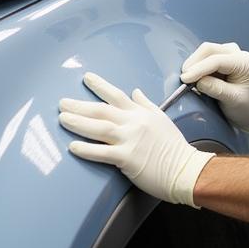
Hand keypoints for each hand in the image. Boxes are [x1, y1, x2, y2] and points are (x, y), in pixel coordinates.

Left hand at [59, 73, 214, 206]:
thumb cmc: (175, 147)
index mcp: (141, 114)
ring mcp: (130, 140)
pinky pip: (102, 153)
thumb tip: (135, 91)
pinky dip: (86, 149)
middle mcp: (133, 123)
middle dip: (79, 105)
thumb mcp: (162, 119)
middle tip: (62, 102)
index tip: (86, 78)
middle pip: (101, 110)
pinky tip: (73, 146)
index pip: (117, 95)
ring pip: (99, 128)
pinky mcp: (127, 158)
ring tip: (62, 118)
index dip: (100, 85)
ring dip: (78, 122)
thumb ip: (146, 104)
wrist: (186, 169)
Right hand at [180, 42, 248, 134]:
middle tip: (183, 79)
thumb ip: (216, 89)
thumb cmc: (247, 106)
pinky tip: (193, 77)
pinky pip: (204, 56)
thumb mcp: (233, 100)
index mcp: (244, 62)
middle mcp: (237, 53)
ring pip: (205, 51)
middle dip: (194, 63)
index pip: (217, 60)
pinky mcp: (221, 57)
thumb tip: (198, 82)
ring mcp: (229, 53)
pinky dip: (196, 65)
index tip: (185, 79)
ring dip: (194, 63)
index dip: (199, 69)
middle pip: (209, 49)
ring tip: (188, 80)